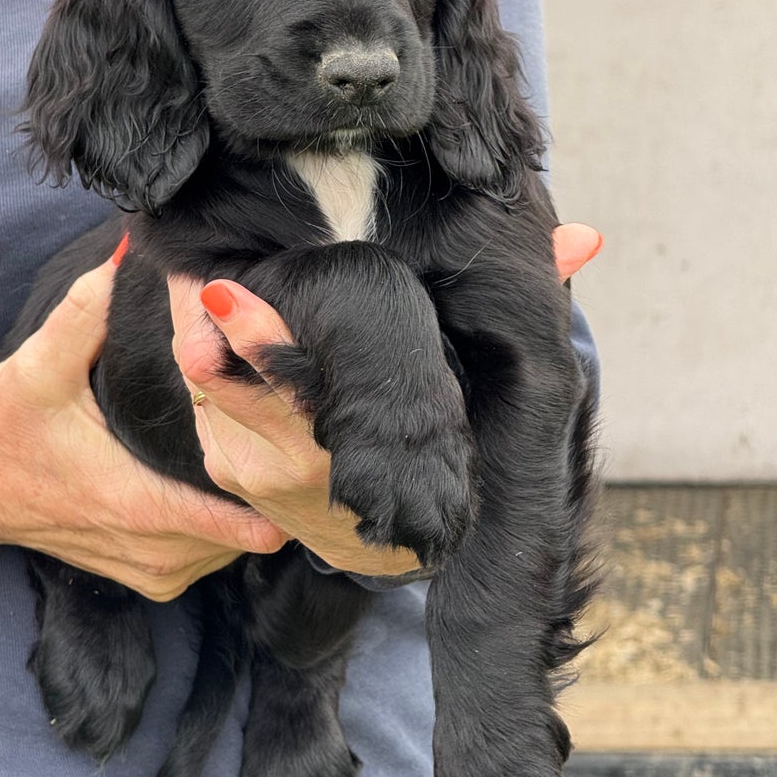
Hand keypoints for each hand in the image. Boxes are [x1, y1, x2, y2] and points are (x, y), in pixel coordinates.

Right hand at [0, 256, 284, 598]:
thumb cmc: (1, 432)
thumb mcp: (40, 365)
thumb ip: (89, 309)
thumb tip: (131, 252)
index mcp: (141, 504)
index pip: (244, 522)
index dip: (277, 482)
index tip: (295, 443)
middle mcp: (157, 552)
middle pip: (253, 530)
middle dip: (269, 484)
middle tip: (282, 432)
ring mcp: (156, 572)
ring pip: (238, 547)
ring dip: (249, 504)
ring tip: (257, 449)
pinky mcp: (151, 577)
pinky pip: (212, 556)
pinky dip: (224, 526)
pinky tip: (224, 481)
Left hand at [169, 222, 601, 576]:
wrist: (381, 537)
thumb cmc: (433, 435)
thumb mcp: (468, 378)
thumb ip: (530, 300)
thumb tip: (587, 239)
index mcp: (363, 443)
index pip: (300, 389)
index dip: (260, 341)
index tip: (228, 293)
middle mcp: (299, 468)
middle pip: (233, 386)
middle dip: (211, 330)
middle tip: (195, 271)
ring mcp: (255, 478)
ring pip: (207, 390)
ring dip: (192, 333)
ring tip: (189, 273)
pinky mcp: (227, 475)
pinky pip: (198, 405)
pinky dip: (194, 356)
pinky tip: (196, 310)